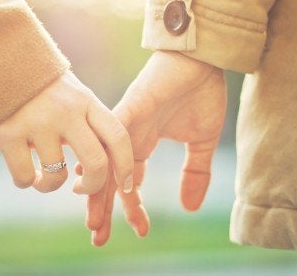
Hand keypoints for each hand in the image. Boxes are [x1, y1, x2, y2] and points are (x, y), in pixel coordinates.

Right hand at [0, 71, 133, 194]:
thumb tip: (107, 159)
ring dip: (50, 186)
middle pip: (96, 163)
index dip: (126, 166)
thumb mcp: (70, 93)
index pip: (118, 137)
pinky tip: (24, 174)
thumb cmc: (38, 85)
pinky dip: (26, 182)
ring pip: (57, 177)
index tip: (126, 186)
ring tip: (43, 180)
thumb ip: (88, 120)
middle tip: (81, 189)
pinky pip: (25, 177)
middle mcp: (66, 112)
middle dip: (92, 187)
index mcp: (86, 101)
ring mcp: (37, 123)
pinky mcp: (9, 134)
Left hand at [87, 51, 226, 245]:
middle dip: (102, 208)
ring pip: (104, 162)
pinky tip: (105, 181)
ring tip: (93, 220)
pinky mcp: (131, 108)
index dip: (132, 208)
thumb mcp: (203, 142)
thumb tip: (191, 207)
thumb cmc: (200, 92)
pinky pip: (115, 137)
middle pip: (108, 178)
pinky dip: (111, 159)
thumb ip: (195, 173)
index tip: (141, 231)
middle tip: (97, 236)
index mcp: (142, 145)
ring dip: (98, 191)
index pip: (129, 183)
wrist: (202, 59)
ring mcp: (126, 124)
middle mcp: (128, 138)